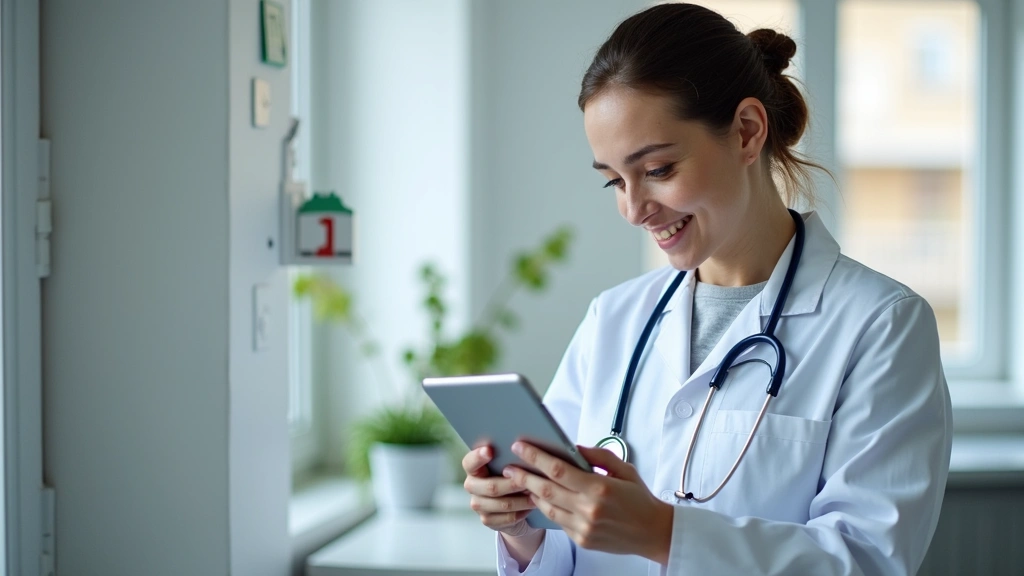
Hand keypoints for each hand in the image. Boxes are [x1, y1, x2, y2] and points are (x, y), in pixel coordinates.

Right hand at [461, 445, 540, 538]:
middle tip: (528, 481)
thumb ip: (509, 458)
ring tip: (537, 493)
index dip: (478, 457)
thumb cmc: (511, 476)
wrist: (512, 504)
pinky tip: (533, 505)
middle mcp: (472, 486)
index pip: (470, 462)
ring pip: (502, 504)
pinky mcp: (487, 520)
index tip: (490, 450)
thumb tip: (523, 449)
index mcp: (473, 468)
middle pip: (491, 487)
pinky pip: (508, 517)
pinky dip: (523, 511)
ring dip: (522, 500)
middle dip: (512, 484)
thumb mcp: (509, 465)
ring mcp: (478, 505)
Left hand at [504, 442, 673, 563]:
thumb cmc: (640, 498)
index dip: (535, 457)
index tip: (520, 446)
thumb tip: (572, 447)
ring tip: (522, 481)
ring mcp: (584, 527)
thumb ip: (596, 455)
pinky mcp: (582, 540)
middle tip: (509, 467)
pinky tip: (541, 498)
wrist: (654, 532)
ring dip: (532, 493)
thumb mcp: (623, 469)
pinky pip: (557, 521)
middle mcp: (588, 509)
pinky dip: (547, 508)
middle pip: (545, 489)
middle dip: (523, 476)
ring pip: (547, 507)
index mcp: (599, 488)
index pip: (558, 469)